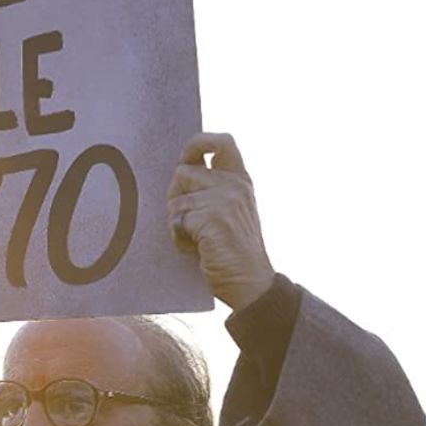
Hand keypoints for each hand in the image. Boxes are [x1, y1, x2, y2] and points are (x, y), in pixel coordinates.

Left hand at [166, 133, 275, 310]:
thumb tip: (181, 171)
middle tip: (187, 221)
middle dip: (175, 196)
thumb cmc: (233, 252)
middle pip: (183, 172)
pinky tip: (196, 249)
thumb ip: (213, 190)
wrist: (250, 283)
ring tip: (197, 240)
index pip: (222, 142)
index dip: (198, 143)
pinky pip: (176, 221)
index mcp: (240, 180)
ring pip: (175, 200)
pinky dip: (179, 239)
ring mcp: (224, 199)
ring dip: (177, 224)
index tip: (187, 160)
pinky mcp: (213, 217)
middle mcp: (234, 185)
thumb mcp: (231, 212)